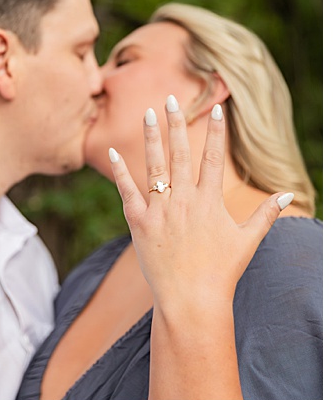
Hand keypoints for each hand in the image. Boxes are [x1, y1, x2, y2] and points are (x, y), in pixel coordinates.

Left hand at [108, 95, 291, 311]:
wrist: (191, 299)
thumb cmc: (221, 272)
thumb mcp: (248, 241)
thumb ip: (265, 214)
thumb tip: (286, 193)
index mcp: (210, 201)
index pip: (213, 158)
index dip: (215, 132)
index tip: (215, 108)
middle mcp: (184, 201)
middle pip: (181, 154)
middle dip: (177, 124)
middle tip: (171, 100)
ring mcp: (160, 210)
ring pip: (154, 167)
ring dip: (150, 138)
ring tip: (147, 114)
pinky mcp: (138, 223)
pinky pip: (127, 191)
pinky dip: (120, 172)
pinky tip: (112, 152)